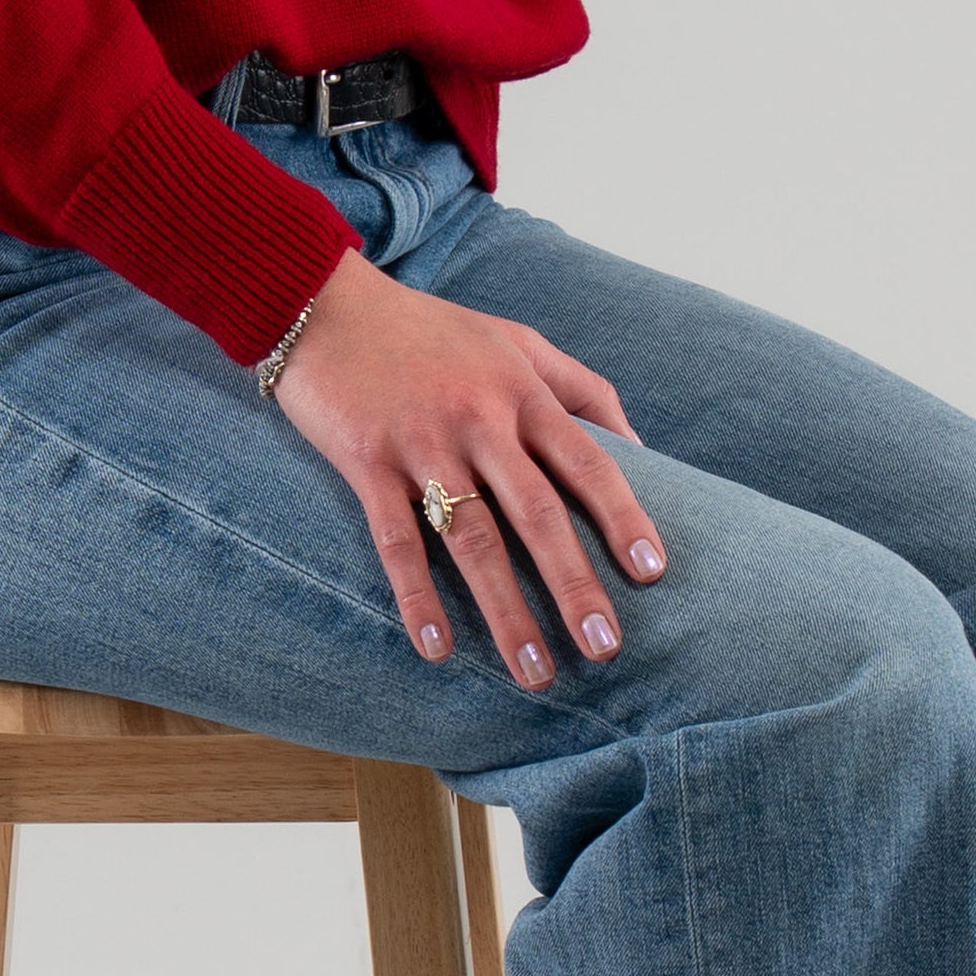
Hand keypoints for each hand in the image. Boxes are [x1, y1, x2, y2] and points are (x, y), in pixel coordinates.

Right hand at [270, 249, 668, 680]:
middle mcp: (478, 418)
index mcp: (521, 390)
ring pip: (472, 539)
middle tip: (604, 649)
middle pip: (536, 513)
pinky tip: (437, 648)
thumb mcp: (517, 340)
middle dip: (574, 585)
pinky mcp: (366, 462)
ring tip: (534, 671)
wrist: (323, 304)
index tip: (652, 572)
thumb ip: (580, 388)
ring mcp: (422, 443)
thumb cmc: (431, 330)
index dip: (623, 517)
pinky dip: (417, 597)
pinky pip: (397, 541)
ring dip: (506, 611)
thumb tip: (639, 448)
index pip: (586, 461)